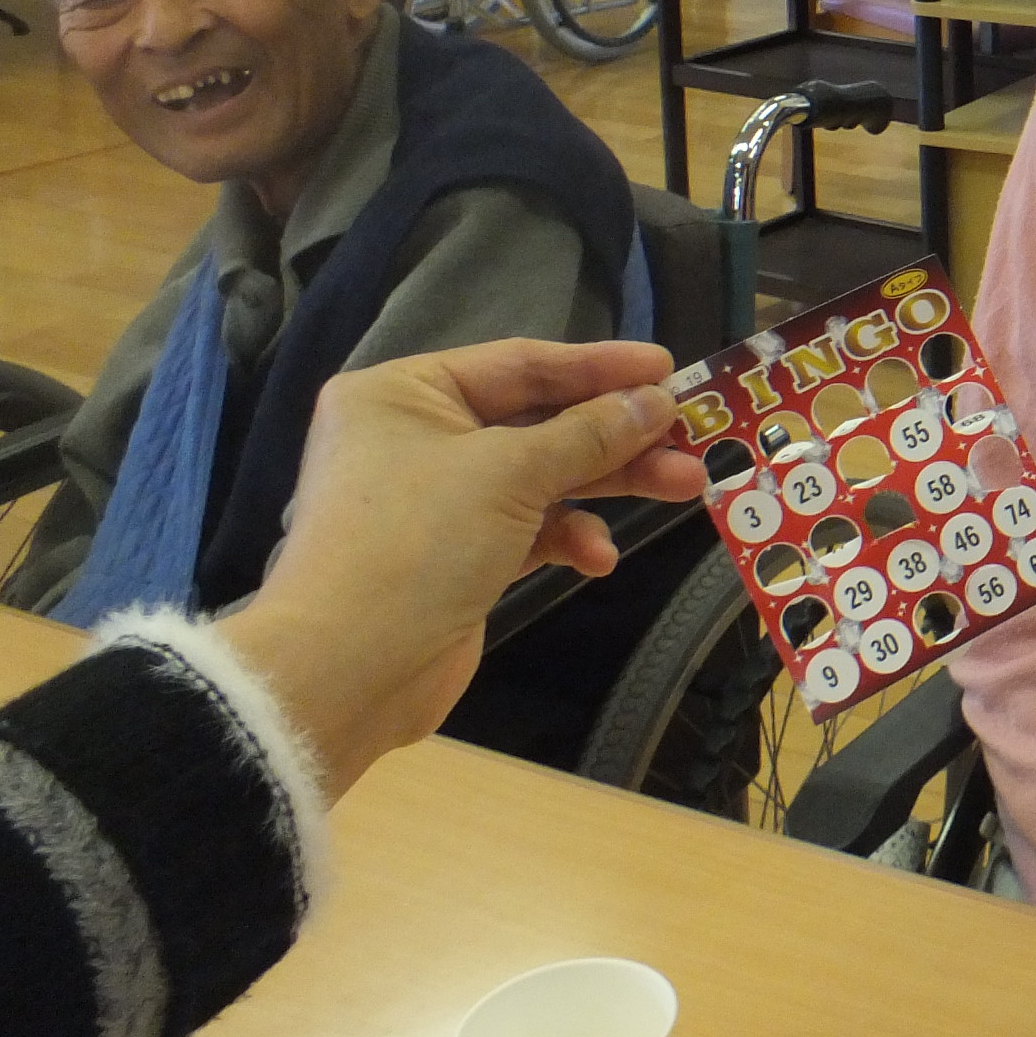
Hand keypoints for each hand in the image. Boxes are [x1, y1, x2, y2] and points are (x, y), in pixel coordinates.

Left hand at [219, 340, 694, 800]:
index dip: (599, 366)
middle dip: (616, 434)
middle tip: (690, 438)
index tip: (670, 368)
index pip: (519, 364)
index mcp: (404, 394)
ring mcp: (432, 500)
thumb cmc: (417, 542)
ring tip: (681, 488)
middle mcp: (413, 437)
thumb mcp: (511, 475)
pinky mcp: (451, 556)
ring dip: (605, 485)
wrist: (344, 672)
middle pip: (536, 421)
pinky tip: (596, 559)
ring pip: (539, 476)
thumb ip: (590, 433)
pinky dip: (564, 537)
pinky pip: (524, 528)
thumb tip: (658, 400)